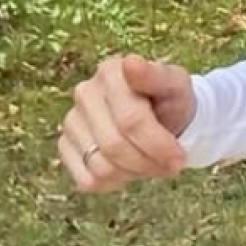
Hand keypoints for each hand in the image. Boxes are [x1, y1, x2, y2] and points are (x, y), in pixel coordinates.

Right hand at [57, 53, 194, 193]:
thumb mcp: (176, 86)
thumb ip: (157, 76)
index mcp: (111, 72)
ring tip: (152, 162)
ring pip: (100, 167)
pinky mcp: (65, 145)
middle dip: (149, 162)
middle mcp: (85, 93)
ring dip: (134, 173)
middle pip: (115, 146)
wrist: (163, 116)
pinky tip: (130, 168)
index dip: (158, 145)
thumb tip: (131, 63)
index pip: (131, 120)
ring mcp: (71, 120)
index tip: (180, 157)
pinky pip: (87, 180)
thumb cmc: (171, 100)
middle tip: (172, 165)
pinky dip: (115, 182)